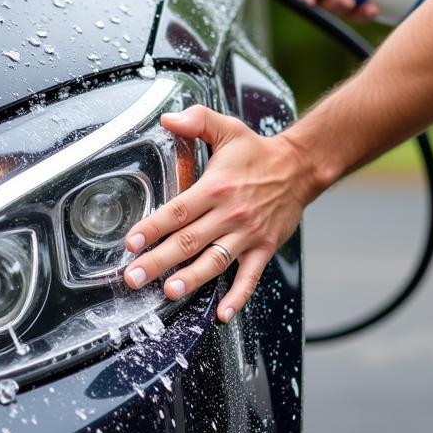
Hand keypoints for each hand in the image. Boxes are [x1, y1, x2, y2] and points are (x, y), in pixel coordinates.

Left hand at [122, 105, 317, 322]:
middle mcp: (229, 214)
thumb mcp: (227, 128)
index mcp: (215, 187)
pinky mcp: (264, 248)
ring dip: (191, 279)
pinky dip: (237, 297)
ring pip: (215, 261)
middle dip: (159, 261)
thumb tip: (167, 119)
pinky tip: (222, 313)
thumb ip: (196, 121)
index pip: (177, 211)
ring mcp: (247, 234)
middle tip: (134, 278)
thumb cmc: (257, 152)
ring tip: (170, 293)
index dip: (152, 228)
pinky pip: (249, 277)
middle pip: (189, 241)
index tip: (131, 242)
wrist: (300, 168)